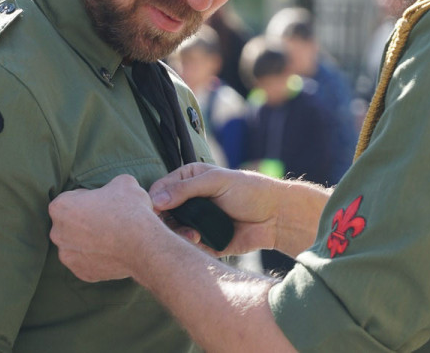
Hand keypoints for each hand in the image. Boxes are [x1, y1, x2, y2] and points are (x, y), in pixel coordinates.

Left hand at [49, 174, 168, 281]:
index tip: (103, 202)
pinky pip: (87, 262)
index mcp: (60, 207)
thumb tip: (113, 190)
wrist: (143, 244)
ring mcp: (68, 256)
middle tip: (107, 219)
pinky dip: (96, 258)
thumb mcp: (123, 182)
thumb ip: (109, 185)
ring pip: (76, 245)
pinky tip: (112, 251)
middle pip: (69, 224)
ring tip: (111, 237)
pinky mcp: (81, 273)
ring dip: (88, 241)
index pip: (70, 198)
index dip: (87, 198)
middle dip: (84, 221)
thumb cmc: (130, 209)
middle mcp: (57, 233)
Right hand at [150, 163, 283, 255]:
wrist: (276, 217)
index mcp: (188, 181)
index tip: (154, 211)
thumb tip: (155, 199)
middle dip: (165, 222)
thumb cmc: (249, 190)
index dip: (154, 201)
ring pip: (172, 234)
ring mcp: (195, 223)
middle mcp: (189, 202)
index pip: (160, 191)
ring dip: (178, 236)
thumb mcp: (217, 181)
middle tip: (173, 226)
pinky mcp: (204, 243)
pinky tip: (201, 242)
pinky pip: (188, 248)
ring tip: (194, 236)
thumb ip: (186, 188)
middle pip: (162, 215)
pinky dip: (190, 247)